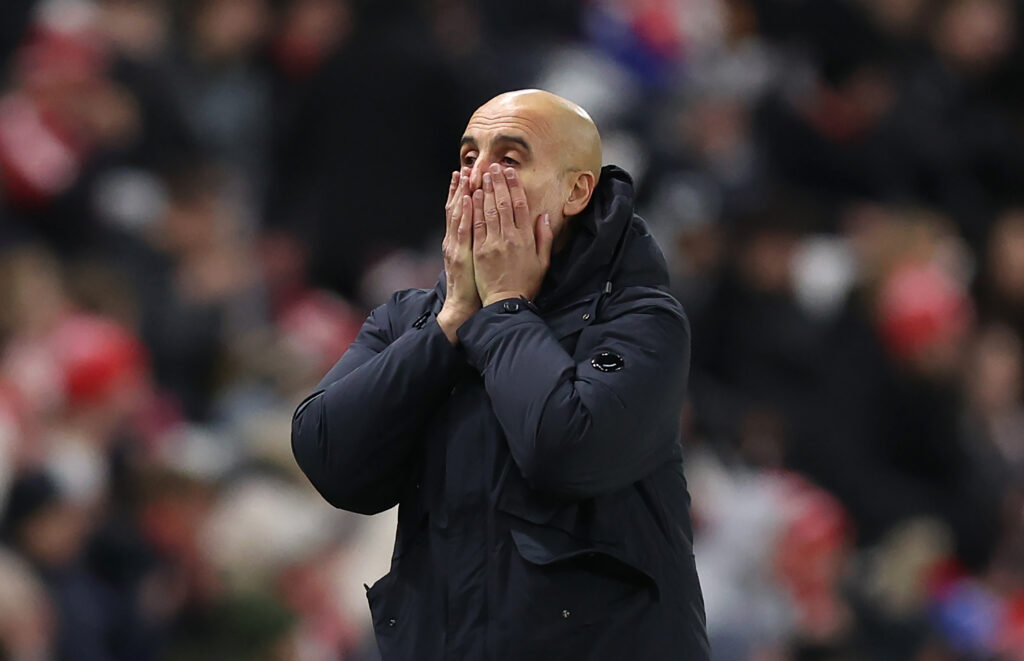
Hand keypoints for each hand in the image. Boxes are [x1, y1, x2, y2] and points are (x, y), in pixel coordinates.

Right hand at [437, 167, 480, 343]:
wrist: (466, 308)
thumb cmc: (479, 287)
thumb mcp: (479, 262)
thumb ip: (483, 243)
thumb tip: (493, 228)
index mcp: (465, 240)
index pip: (467, 211)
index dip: (469, 191)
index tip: (474, 173)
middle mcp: (456, 240)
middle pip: (460, 207)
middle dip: (465, 186)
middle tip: (468, 165)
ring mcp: (456, 246)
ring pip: (458, 213)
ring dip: (462, 192)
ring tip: (465, 173)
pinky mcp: (459, 254)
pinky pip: (462, 230)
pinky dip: (463, 213)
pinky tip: (466, 198)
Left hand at [472, 163, 553, 306]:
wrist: (506, 304)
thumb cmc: (526, 284)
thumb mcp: (543, 262)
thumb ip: (544, 238)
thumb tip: (544, 216)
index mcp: (525, 238)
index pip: (519, 205)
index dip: (514, 186)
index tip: (510, 172)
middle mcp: (509, 237)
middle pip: (502, 203)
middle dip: (497, 182)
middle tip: (493, 167)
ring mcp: (492, 243)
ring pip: (488, 211)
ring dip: (484, 190)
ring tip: (482, 175)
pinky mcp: (479, 251)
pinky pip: (476, 225)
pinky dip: (474, 209)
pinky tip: (472, 196)